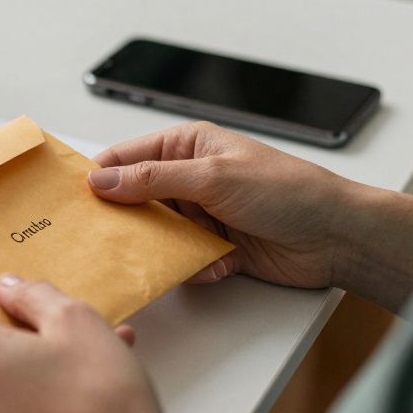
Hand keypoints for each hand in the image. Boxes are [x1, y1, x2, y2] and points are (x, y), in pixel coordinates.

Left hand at [0, 276, 190, 412]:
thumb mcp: (75, 318)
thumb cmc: (99, 397)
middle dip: (22, 331)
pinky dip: (33, 391)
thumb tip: (9, 287)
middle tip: (69, 330)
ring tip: (88, 358)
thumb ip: (32, 293)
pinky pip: (4, 404)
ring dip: (35, 360)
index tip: (30, 303)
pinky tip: (78, 388)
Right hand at [89, 122, 412, 311]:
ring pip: (158, 235)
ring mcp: (203, 215)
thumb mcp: (213, 177)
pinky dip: (196, 266)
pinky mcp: (216, 248)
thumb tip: (102, 181)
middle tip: (106, 238)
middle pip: (136, 201)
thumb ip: (152, 179)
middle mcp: (190, 179)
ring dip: (165, 248)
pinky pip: (184, 260)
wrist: (338, 236)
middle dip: (128, 221)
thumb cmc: (288, 191)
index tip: (74, 200)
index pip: (125, 158)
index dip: (99, 178)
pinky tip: (220, 262)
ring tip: (174, 253)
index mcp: (187, 146)